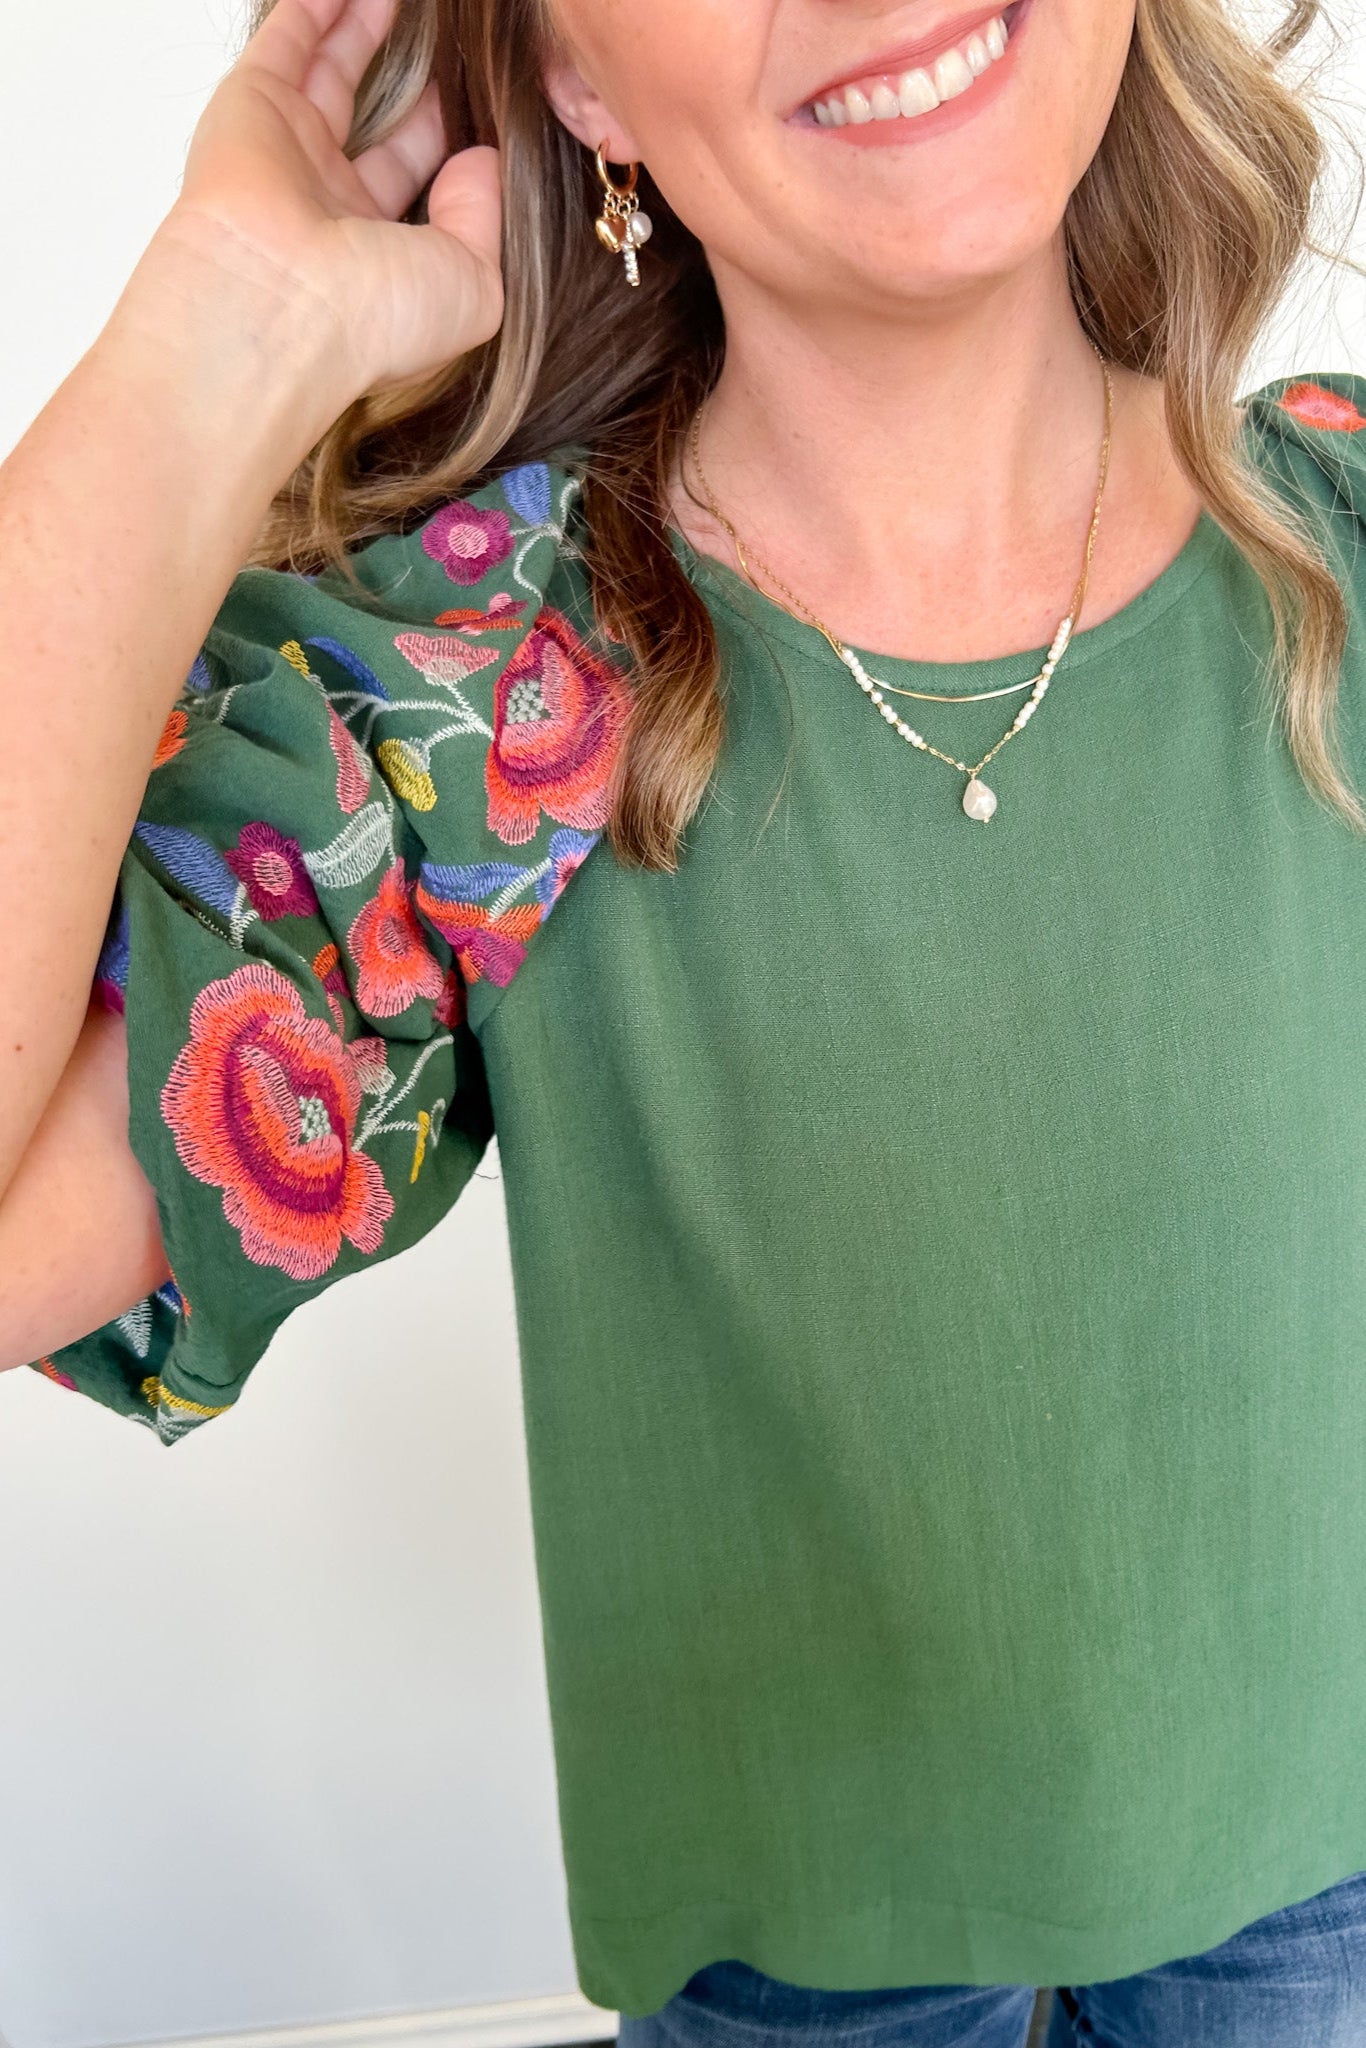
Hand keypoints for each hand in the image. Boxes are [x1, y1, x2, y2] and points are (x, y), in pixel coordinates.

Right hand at [144, 0, 502, 401]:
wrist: (280, 308)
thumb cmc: (377, 318)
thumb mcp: (473, 283)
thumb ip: (485, 217)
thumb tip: (484, 163)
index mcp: (376, 253)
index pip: (414, 178)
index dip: (443, 136)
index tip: (475, 99)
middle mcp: (327, 204)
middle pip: (374, 122)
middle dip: (406, 78)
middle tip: (437, 35)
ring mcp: (286, 151)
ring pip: (329, 71)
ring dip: (360, 25)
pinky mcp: (251, 105)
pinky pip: (287, 39)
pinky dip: (314, 8)